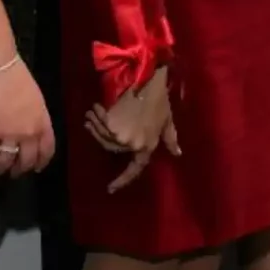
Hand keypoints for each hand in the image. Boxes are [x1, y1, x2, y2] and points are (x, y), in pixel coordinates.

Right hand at [0, 60, 54, 177]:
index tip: (36, 169)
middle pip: (26, 160)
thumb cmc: (19, 80)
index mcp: (43, 123)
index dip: (41, 162)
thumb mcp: (37, 100)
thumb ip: (37, 118)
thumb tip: (32, 130)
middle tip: (13, 174)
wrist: (0, 70)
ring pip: (6, 161)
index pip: (47, 150)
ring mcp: (9, 134)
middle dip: (20, 170)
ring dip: (0, 170)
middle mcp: (29, 133)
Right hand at [87, 67, 175, 192]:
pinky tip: (93, 109)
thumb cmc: (159, 100)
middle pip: (114, 149)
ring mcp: (120, 135)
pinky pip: (99, 126)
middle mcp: (132, 144)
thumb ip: (170, 138)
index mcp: (147, 146)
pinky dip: (95, 118)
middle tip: (98, 125)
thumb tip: (177, 153)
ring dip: (96, 127)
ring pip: (104, 138)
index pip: (135, 168)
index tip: (110, 189)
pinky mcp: (110, 124)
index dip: (123, 180)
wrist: (146, 80)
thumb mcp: (167, 120)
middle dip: (107, 138)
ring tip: (92, 115)